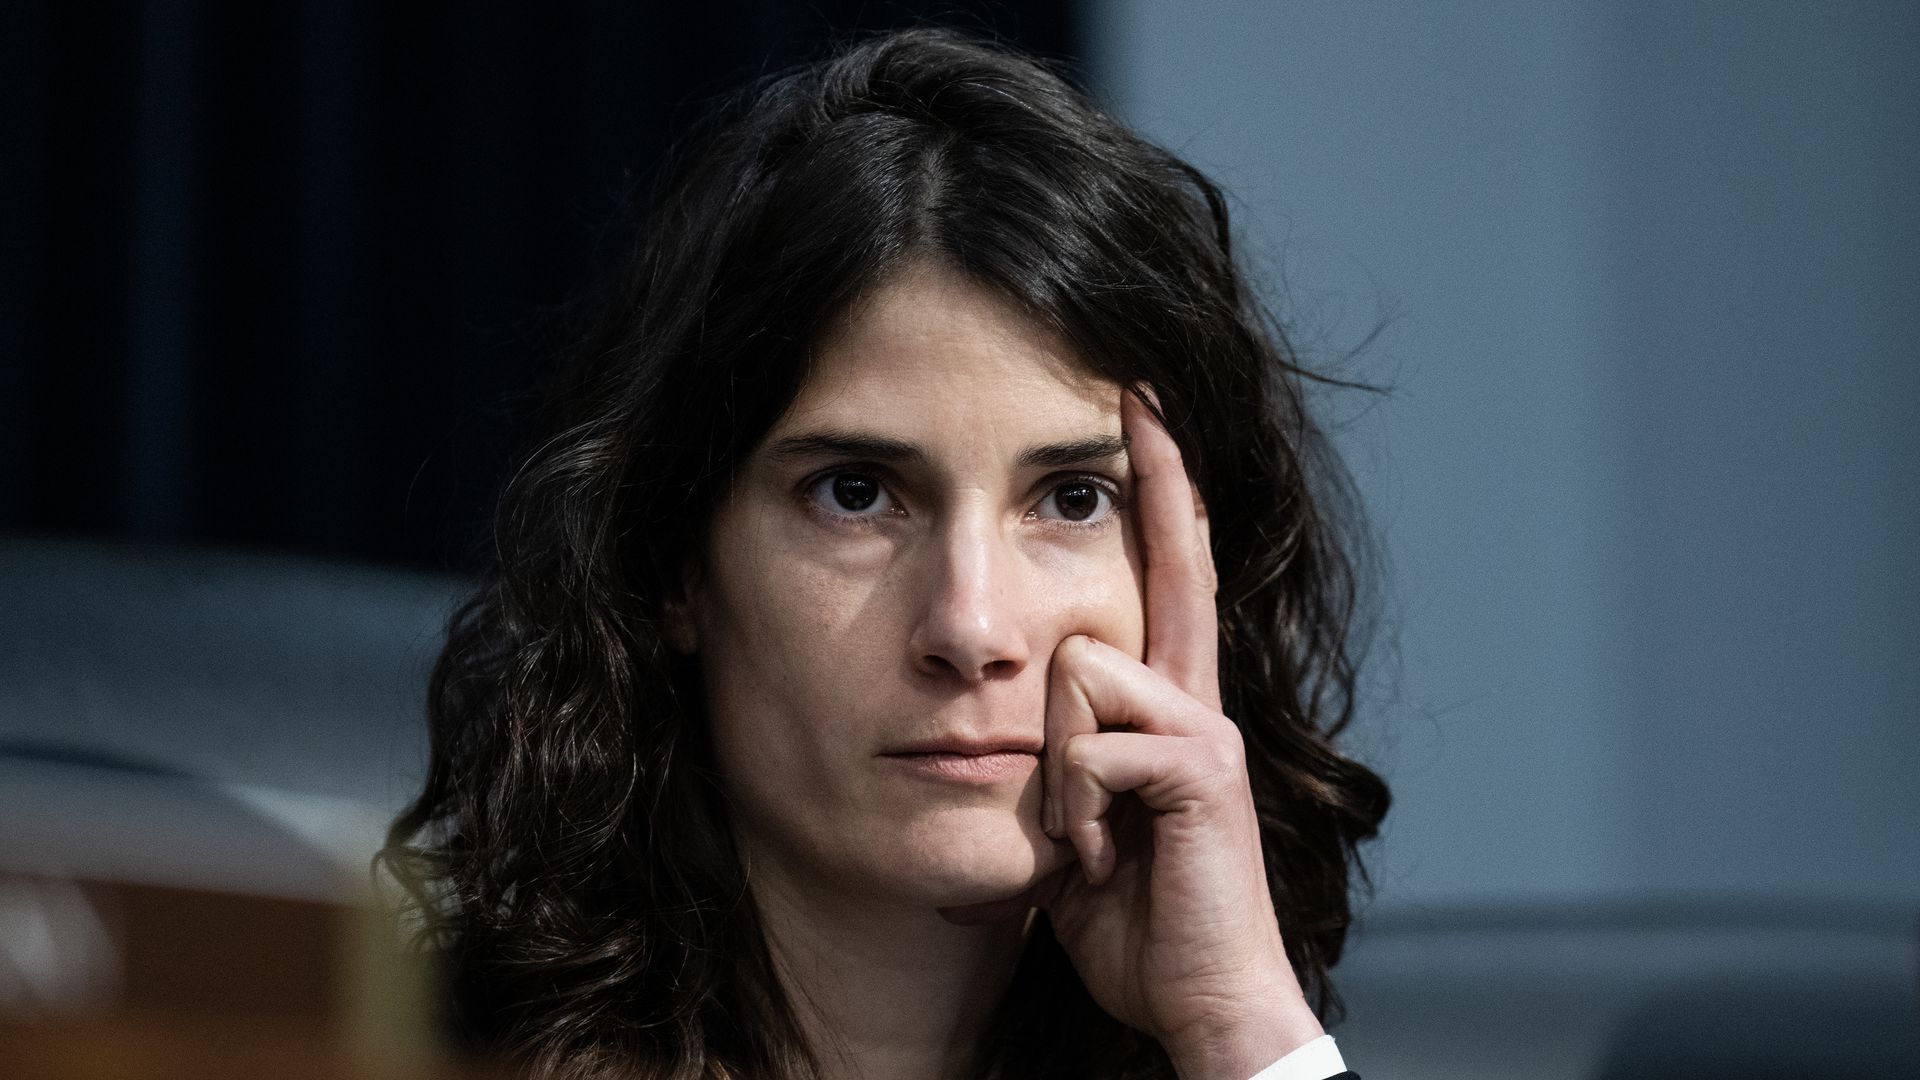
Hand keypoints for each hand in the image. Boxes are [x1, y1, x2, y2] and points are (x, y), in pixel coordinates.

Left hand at [1036, 388, 1321, 1078]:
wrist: (1205, 1001)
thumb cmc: (1140, 923)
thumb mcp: (1080, 831)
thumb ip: (1062, 770)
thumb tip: (1013, 745)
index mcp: (1170, 711)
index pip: (1171, 579)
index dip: (1164, 496)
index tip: (1147, 413)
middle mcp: (1200, 702)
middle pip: (1164, 572)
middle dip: (1158, 482)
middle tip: (1140, 401)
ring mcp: (1206, 731)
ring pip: (1082, 667)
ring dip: (1059, 774)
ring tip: (1087, 843)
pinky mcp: (1201, 772)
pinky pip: (1089, 748)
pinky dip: (1075, 817)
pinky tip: (1101, 863)